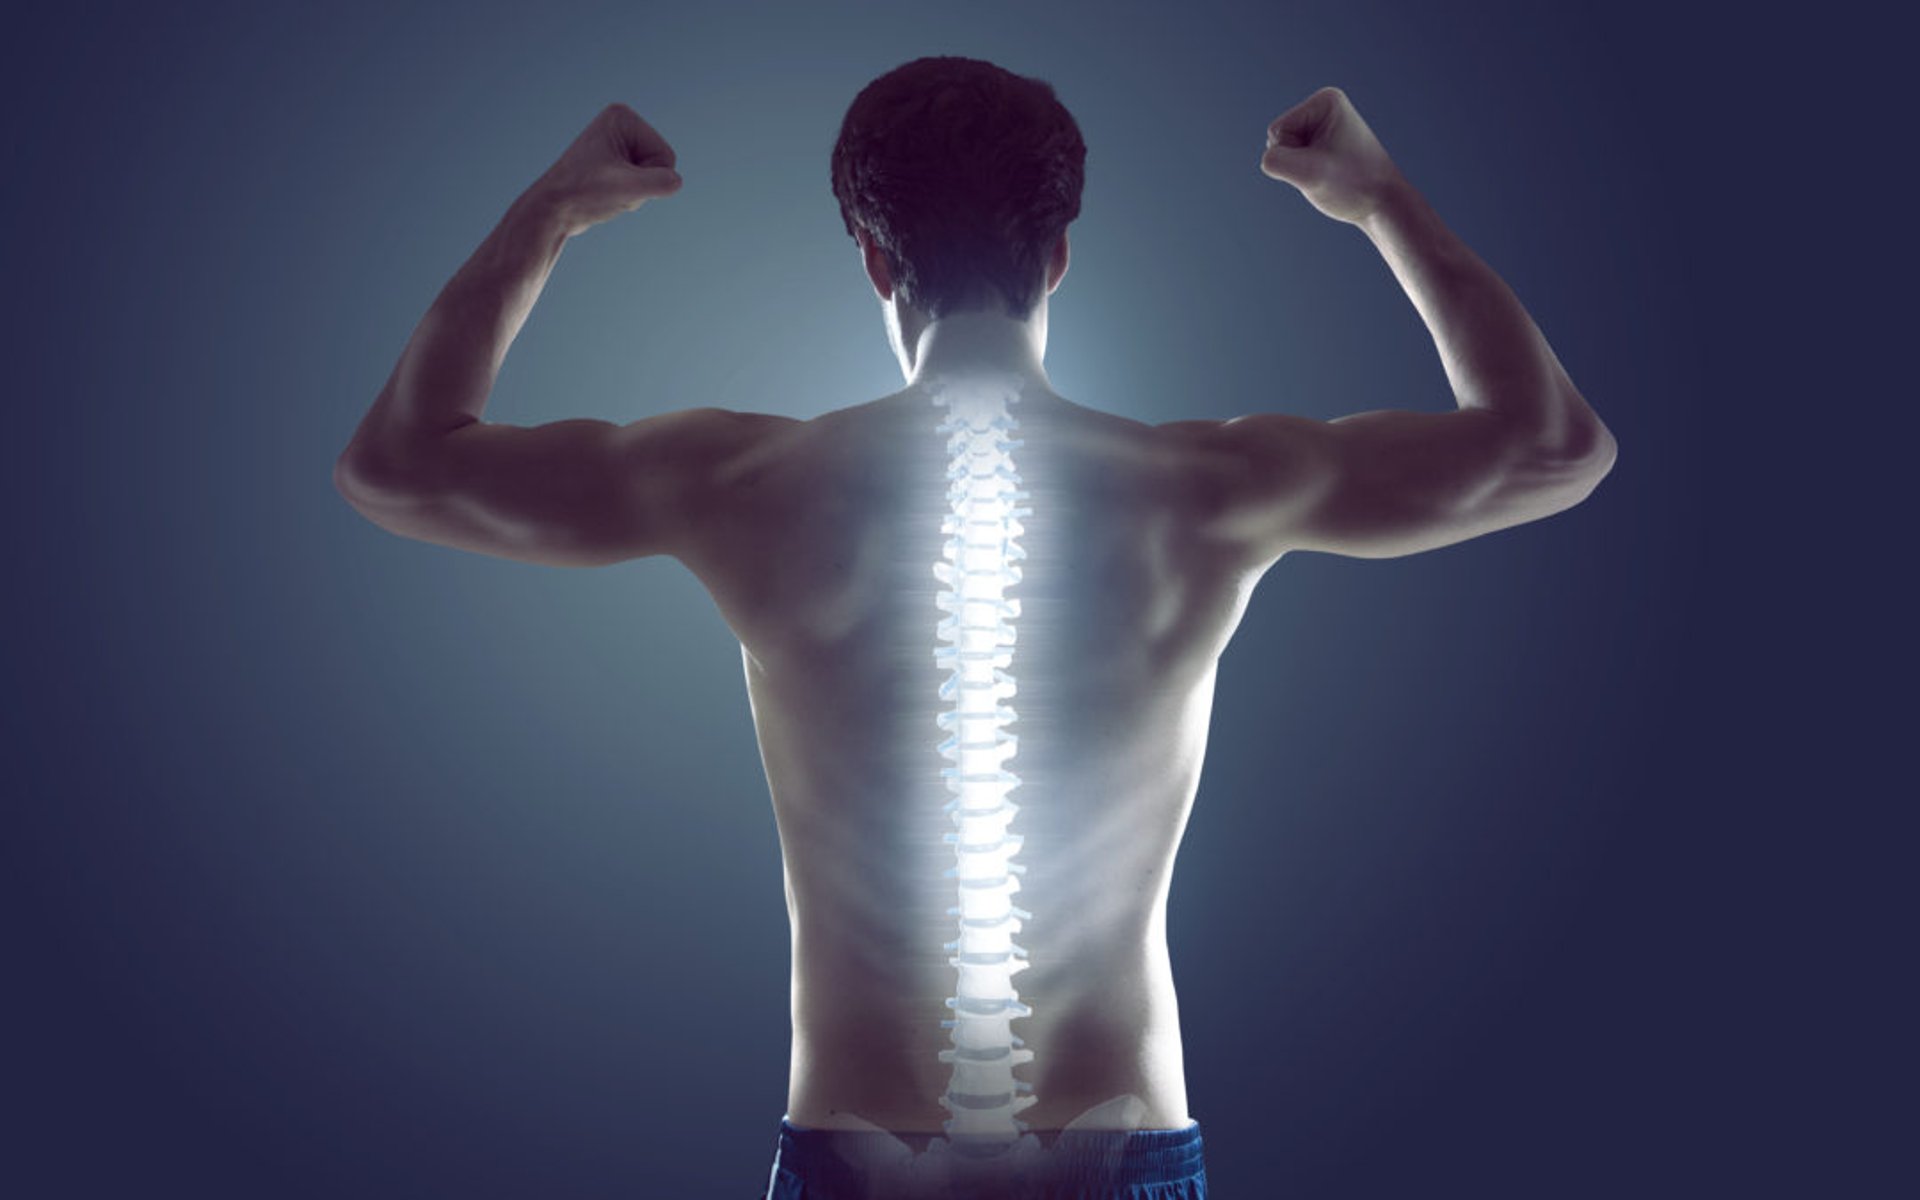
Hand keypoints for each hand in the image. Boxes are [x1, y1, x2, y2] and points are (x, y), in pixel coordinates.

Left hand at [527, 103, 681, 236]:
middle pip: (662, 165)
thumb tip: (676, 182)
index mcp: (623, 117)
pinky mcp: (615, 163)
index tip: (612, 178)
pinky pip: (642, 184)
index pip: (666, 156)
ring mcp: (619, 144)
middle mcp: (621, 125)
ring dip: (634, 194)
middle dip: (640, 186)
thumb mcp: (625, 189)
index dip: (646, 177)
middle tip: (609, 188)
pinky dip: (628, 197)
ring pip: (654, 178)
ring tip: (604, 192)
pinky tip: (604, 195)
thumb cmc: (583, 195)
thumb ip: (658, 183)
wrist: (550, 211)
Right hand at [1260, 87, 1404, 224]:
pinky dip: (1305, 174)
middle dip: (1297, 163)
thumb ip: (1277, 162)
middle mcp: (1324, 108)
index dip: (1295, 156)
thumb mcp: (1310, 174)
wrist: (1383, 204)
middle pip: (1279, 139)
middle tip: (1329, 172)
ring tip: (1331, 175)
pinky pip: (1293, 160)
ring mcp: (1322, 126)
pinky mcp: (1322, 144)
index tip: (1328, 163)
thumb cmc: (1353, 186)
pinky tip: (1329, 176)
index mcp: (1325, 101)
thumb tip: (1266, 159)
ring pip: (1284, 152)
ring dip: (1300, 171)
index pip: (1278, 131)